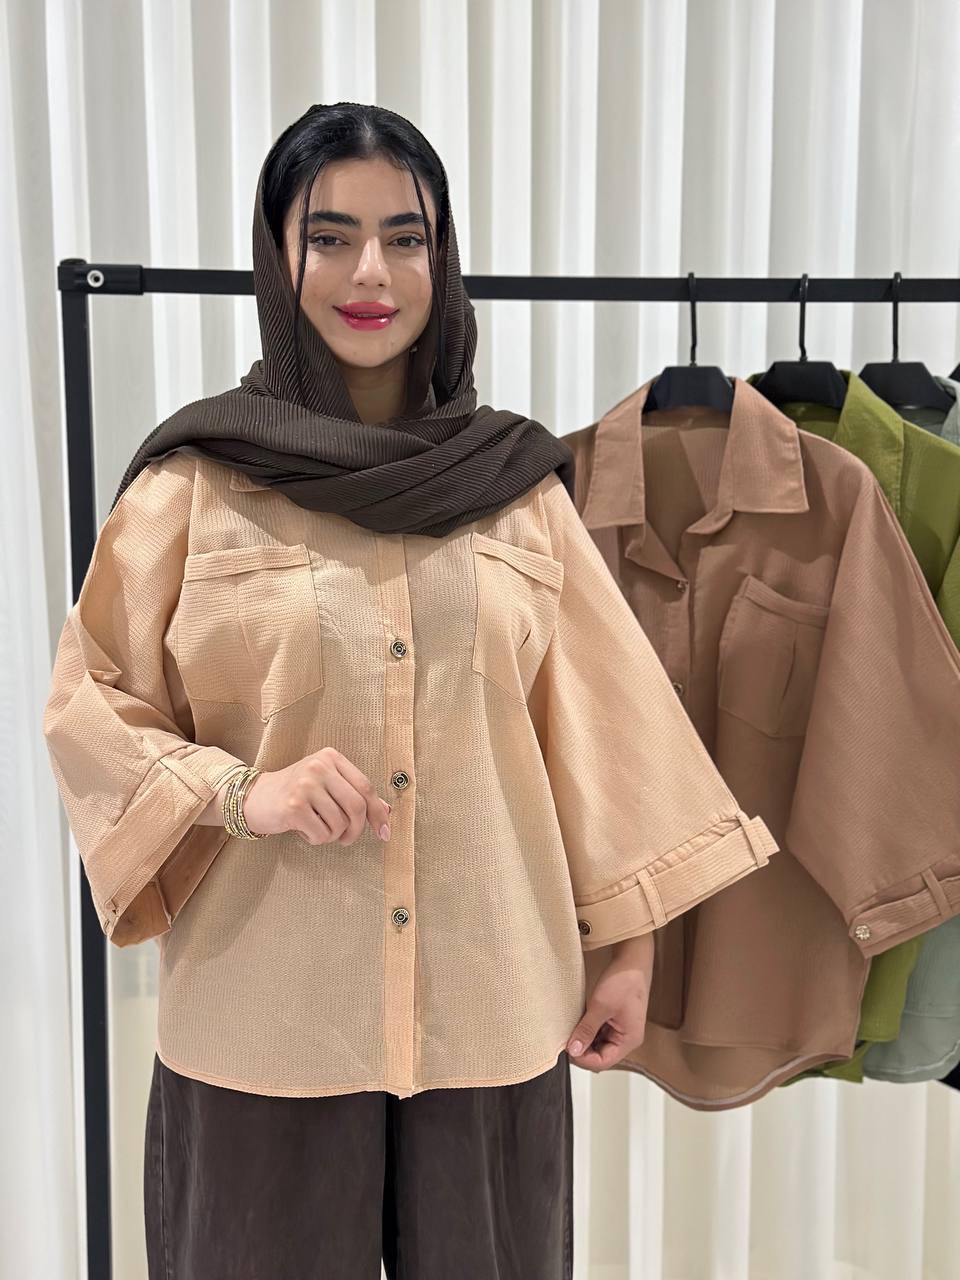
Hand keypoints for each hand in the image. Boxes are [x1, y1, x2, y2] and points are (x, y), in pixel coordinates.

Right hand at [241, 746, 392, 844]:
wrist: (255, 797)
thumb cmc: (296, 792)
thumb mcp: (326, 784)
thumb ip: (354, 794)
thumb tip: (387, 811)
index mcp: (330, 757)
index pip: (365, 787)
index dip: (378, 813)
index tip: (385, 833)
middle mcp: (319, 766)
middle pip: (357, 806)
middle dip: (356, 830)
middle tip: (346, 839)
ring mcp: (305, 785)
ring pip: (339, 824)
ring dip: (332, 836)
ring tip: (317, 828)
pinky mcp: (293, 806)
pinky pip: (321, 834)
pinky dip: (316, 839)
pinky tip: (303, 829)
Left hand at [566, 932, 654, 1070]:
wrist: (633, 960)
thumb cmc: (624, 981)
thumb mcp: (601, 1006)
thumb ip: (587, 1030)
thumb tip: (574, 1050)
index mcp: (629, 1040)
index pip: (603, 1062)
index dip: (583, 1059)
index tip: (568, 1049)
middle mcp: (627, 1038)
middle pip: (600, 1055)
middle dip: (583, 1049)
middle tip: (567, 1039)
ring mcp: (621, 1030)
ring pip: (598, 1044)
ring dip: (585, 1039)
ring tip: (572, 1028)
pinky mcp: (616, 1020)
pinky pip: (599, 1032)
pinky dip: (588, 1029)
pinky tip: (579, 1021)